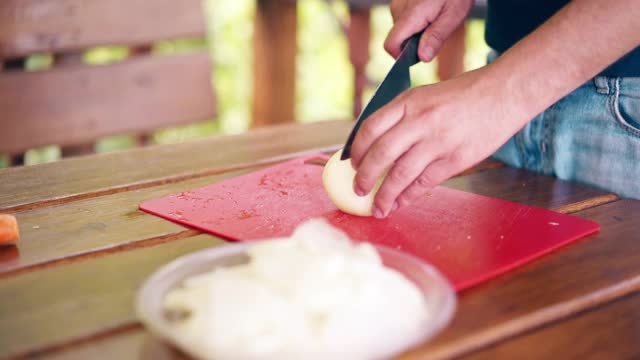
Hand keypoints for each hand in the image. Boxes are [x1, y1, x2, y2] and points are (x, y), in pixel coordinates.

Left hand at [349, 68, 529, 217]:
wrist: (503, 93)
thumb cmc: (464, 94)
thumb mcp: (425, 95)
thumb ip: (402, 116)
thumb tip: (377, 144)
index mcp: (408, 102)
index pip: (370, 128)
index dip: (356, 150)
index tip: (352, 164)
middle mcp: (420, 121)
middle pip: (380, 154)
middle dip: (364, 177)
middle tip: (357, 189)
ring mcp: (438, 141)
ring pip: (400, 174)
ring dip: (384, 195)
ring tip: (376, 208)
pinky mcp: (456, 159)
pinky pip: (424, 183)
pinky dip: (408, 197)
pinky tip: (399, 204)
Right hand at [385, 0, 472, 61]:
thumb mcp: (453, 15)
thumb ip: (436, 37)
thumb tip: (422, 58)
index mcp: (410, 15)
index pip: (390, 45)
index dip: (401, 57)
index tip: (419, 57)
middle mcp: (398, 8)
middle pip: (397, 40)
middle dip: (414, 43)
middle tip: (437, 30)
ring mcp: (397, 3)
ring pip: (401, 30)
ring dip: (417, 32)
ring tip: (437, 17)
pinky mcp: (400, 0)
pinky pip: (403, 19)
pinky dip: (416, 22)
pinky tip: (431, 11)